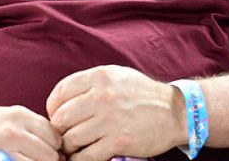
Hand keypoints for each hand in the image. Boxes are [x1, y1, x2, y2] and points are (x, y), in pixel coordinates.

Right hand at [0, 105, 63, 160]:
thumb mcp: (7, 119)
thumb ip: (33, 127)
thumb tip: (62, 148)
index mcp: (18, 115)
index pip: (55, 136)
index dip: (54, 148)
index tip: (44, 152)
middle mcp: (12, 130)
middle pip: (51, 154)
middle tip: (33, 159)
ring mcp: (3, 149)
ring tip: (22, 159)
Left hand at [45, 65, 185, 160]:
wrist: (176, 112)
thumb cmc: (141, 93)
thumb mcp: (114, 75)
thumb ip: (87, 84)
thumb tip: (58, 101)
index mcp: (98, 77)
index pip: (59, 93)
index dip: (52, 108)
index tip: (57, 116)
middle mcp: (102, 96)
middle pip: (61, 118)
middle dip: (59, 129)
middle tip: (65, 134)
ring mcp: (110, 120)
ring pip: (70, 138)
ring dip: (68, 146)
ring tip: (74, 146)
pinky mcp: (119, 142)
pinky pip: (87, 156)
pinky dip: (79, 159)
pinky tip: (81, 156)